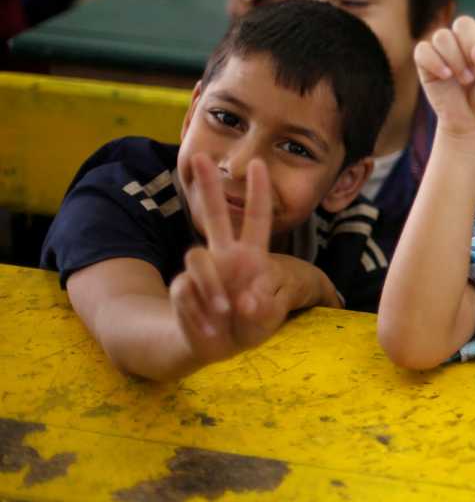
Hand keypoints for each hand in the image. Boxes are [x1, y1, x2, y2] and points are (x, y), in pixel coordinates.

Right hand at [170, 154, 291, 362]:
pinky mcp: (182, 289)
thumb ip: (261, 310)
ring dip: (211, 286)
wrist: (216, 345)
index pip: (257, 219)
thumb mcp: (266, 319)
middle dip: (208, 186)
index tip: (259, 164)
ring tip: (223, 311)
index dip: (258, 193)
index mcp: (252, 256)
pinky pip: (184, 289)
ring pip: (194, 255)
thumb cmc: (248, 324)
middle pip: (213, 215)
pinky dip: (197, 311)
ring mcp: (202, 271)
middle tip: (199, 156)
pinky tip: (208, 325)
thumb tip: (245, 300)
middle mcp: (225, 256)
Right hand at [414, 0, 474, 147]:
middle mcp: (466, 37)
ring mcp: (445, 48)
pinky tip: (446, 78)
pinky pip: (426, 50)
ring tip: (465, 80)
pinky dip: (437, 64)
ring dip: (457, 62)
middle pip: (466, 23)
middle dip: (473, 49)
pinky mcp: (427, 60)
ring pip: (445, 36)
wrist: (473, 125)